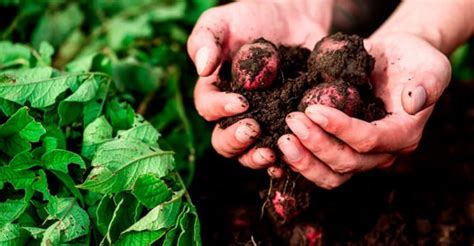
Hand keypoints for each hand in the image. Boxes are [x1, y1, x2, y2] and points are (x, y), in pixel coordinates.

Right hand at [188, 1, 332, 167]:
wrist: (290, 19)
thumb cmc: (250, 18)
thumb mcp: (223, 21)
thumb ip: (207, 39)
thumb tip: (202, 67)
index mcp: (214, 92)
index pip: (208, 108)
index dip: (220, 109)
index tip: (241, 102)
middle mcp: (233, 115)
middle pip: (224, 141)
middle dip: (236, 140)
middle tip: (254, 129)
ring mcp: (261, 124)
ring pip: (249, 154)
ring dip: (257, 158)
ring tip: (272, 153)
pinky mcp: (285, 128)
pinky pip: (282, 152)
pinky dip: (285, 160)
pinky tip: (294, 159)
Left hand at [278, 33, 450, 188]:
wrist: (393, 60)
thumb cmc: (411, 59)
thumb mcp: (430, 64)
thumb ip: (428, 82)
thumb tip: (414, 101)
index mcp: (403, 134)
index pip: (369, 140)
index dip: (340, 129)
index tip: (312, 110)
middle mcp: (382, 152)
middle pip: (347, 162)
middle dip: (316, 144)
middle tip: (292, 120)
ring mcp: (360, 155)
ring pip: (332, 175)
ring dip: (305, 161)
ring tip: (282, 139)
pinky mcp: (342, 151)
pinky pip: (320, 168)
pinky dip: (300, 162)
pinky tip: (280, 149)